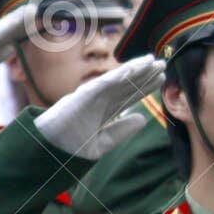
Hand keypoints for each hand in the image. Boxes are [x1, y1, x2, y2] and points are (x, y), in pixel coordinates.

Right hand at [36, 56, 165, 158]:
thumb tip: (143, 119)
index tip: (161, 78)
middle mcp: (100, 99)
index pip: (130, 94)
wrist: (51, 152)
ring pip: (118, 79)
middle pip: (127, 84)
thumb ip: (123, 130)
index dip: (145, 86)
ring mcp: (91, 96)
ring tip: (151, 61)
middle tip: (161, 64)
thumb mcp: (105, 141)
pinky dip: (117, 75)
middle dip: (144, 74)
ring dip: (135, 69)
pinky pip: (102, 84)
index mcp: (105, 110)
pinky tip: (133, 68)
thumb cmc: (72, 148)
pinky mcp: (82, 96)